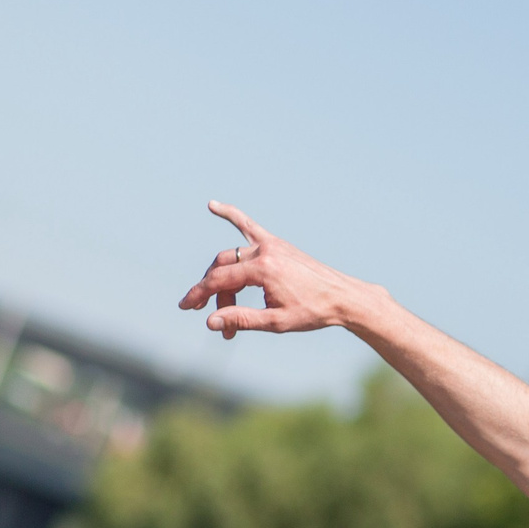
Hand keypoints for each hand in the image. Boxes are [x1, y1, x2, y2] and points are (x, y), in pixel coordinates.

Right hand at [176, 201, 380, 337]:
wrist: (343, 297)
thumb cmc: (313, 312)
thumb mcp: (276, 322)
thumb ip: (241, 320)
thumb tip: (210, 322)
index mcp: (264, 269)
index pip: (219, 280)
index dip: (199, 294)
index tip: (185, 307)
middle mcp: (265, 250)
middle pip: (224, 269)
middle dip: (214, 293)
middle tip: (215, 317)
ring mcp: (272, 244)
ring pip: (233, 256)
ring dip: (223, 278)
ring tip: (219, 303)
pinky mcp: (277, 244)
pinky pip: (249, 226)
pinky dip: (232, 216)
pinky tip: (213, 205)